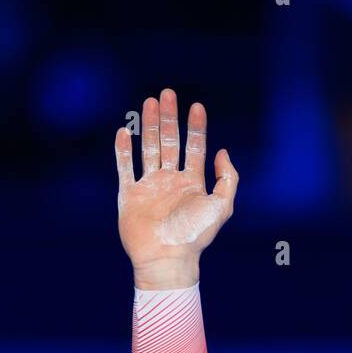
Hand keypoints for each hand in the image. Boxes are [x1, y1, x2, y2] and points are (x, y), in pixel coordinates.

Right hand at [116, 88, 238, 290]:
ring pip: (148, 149)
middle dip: (169, 119)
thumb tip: (222, 152)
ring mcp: (149, 187)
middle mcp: (171, 182)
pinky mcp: (130, 196)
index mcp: (192, 184)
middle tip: (167, 94)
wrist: (166, 258)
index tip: (196, 106)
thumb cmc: (195, 236)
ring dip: (149, 126)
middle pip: (169, 143)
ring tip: (149, 103)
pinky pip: (124, 168)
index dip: (196, 127)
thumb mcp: (221, 206)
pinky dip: (123, 150)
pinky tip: (125, 131)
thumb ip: (228, 179)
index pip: (195, 148)